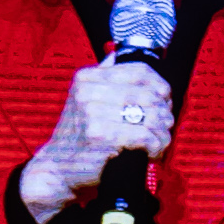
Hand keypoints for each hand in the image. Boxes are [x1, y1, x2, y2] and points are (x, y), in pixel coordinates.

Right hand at [19, 55, 174, 223]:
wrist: (58, 169)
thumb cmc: (79, 136)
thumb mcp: (85, 100)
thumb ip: (102, 77)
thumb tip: (117, 54)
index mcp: (87, 78)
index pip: (139, 71)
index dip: (161, 86)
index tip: (166, 101)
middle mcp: (87, 91)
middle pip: (149, 95)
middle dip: (165, 113)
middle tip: (164, 127)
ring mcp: (92, 113)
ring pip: (150, 116)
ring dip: (163, 133)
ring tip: (160, 142)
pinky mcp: (100, 136)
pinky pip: (144, 136)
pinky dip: (156, 146)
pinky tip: (152, 153)